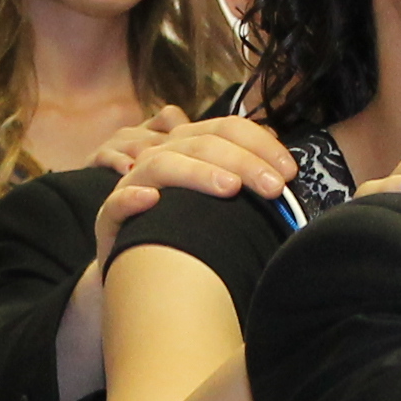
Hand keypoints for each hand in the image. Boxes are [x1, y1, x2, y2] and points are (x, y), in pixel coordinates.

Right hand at [90, 116, 294, 269]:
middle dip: (242, 161)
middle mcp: (160, 158)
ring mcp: (133, 186)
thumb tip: (281, 162)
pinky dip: (133, 198)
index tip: (289, 171)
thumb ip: (245, 176)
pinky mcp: (110, 219)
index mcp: (189, 148)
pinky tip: (154, 201)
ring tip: (230, 189)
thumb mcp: (220, 200)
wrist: (144, 271)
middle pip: (200, 144)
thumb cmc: (189, 231)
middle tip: (274, 188)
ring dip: (197, 173)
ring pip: (162, 165)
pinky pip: (118, 202)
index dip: (259, 143)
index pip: (225, 128)